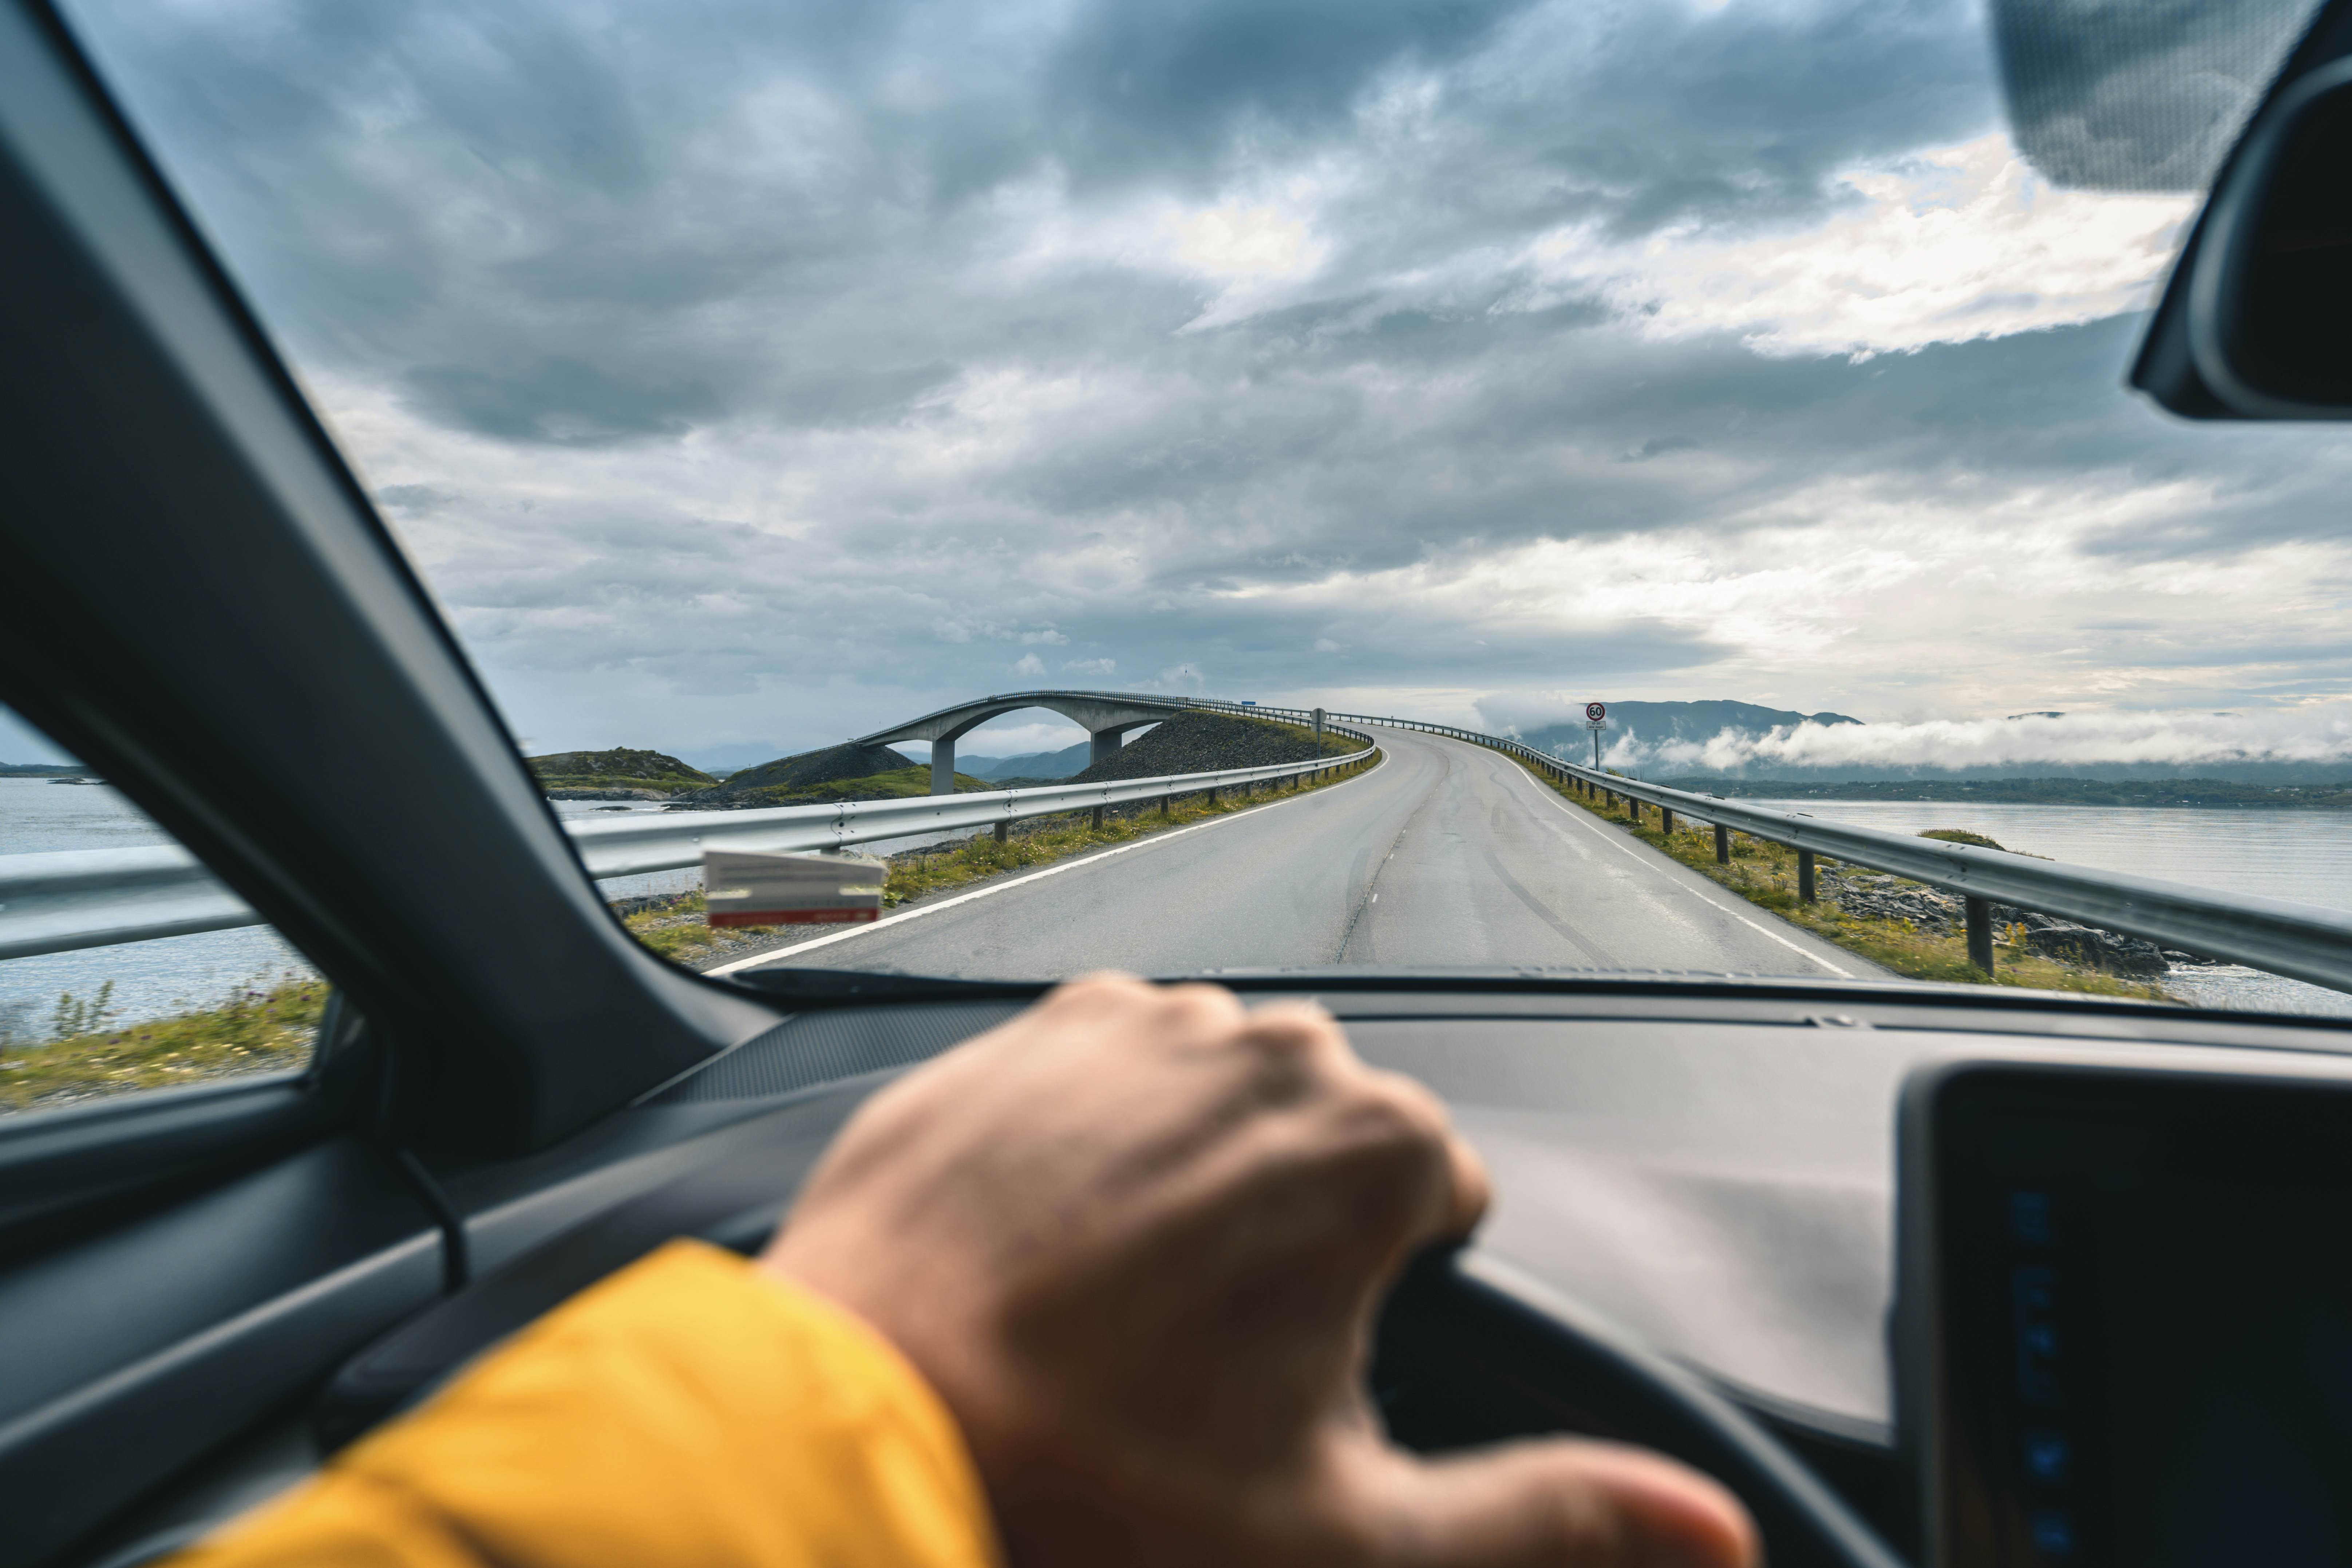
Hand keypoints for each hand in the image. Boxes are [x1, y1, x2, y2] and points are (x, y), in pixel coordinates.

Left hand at [762, 974, 1754, 1567]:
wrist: (864, 1421)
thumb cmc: (1097, 1486)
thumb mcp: (1356, 1540)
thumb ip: (1553, 1517)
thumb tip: (1712, 1530)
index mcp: (1372, 1148)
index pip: (1438, 1191)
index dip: (1383, 1284)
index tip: (1305, 1355)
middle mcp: (1265, 1052)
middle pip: (1327, 1134)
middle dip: (1293, 1221)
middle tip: (1204, 1344)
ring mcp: (1135, 1027)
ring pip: (1218, 1091)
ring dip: (1198, 1168)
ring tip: (1123, 1293)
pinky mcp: (1024, 1029)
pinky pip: (1107, 1065)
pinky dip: (1100, 1130)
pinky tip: (1054, 1230)